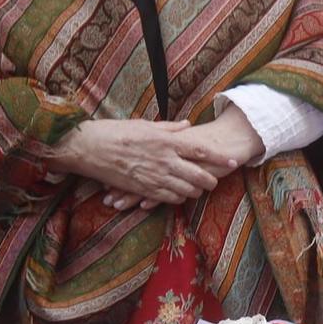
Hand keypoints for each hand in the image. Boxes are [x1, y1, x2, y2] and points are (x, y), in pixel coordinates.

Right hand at [96, 108, 258, 209]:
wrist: (88, 148)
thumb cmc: (116, 132)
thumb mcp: (144, 125)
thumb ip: (169, 128)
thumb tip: (187, 125)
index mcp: (166, 141)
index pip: (201, 150)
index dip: (219, 157)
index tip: (233, 161)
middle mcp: (164, 160)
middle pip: (198, 175)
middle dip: (210, 180)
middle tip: (214, 180)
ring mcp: (155, 177)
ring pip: (186, 189)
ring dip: (195, 190)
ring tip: (199, 188)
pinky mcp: (144, 190)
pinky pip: (169, 198)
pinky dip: (178, 197)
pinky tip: (180, 195)